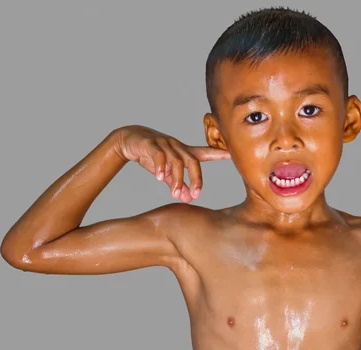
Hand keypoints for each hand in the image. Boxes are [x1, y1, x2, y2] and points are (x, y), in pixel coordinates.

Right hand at [115, 125, 230, 202]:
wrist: (128, 141)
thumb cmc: (152, 156)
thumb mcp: (166, 173)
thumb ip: (177, 184)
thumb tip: (188, 199)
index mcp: (184, 152)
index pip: (205, 152)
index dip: (218, 153)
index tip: (231, 155)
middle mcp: (177, 146)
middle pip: (192, 160)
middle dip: (196, 178)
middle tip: (197, 194)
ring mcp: (164, 144)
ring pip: (176, 161)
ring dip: (177, 179)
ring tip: (175, 193)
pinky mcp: (150, 143)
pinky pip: (159, 155)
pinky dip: (161, 167)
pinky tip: (161, 179)